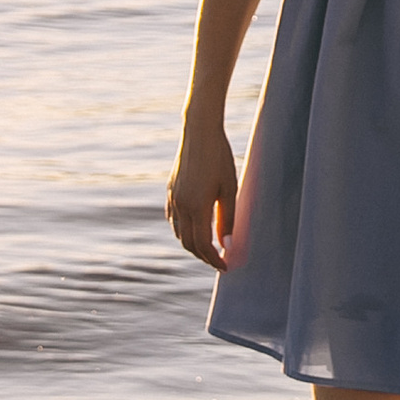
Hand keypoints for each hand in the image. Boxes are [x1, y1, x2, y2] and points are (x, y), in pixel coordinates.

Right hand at [166, 117, 238, 268]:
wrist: (200, 132)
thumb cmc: (219, 158)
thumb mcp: (229, 189)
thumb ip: (227, 218)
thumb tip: (227, 245)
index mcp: (196, 207)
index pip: (203, 245)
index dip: (214, 259)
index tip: (225, 266)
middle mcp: (181, 206)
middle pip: (188, 243)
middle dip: (203, 256)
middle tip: (219, 261)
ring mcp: (173, 198)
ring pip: (179, 233)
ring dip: (193, 245)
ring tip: (209, 247)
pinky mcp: (170, 191)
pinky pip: (174, 219)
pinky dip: (183, 230)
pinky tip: (194, 228)